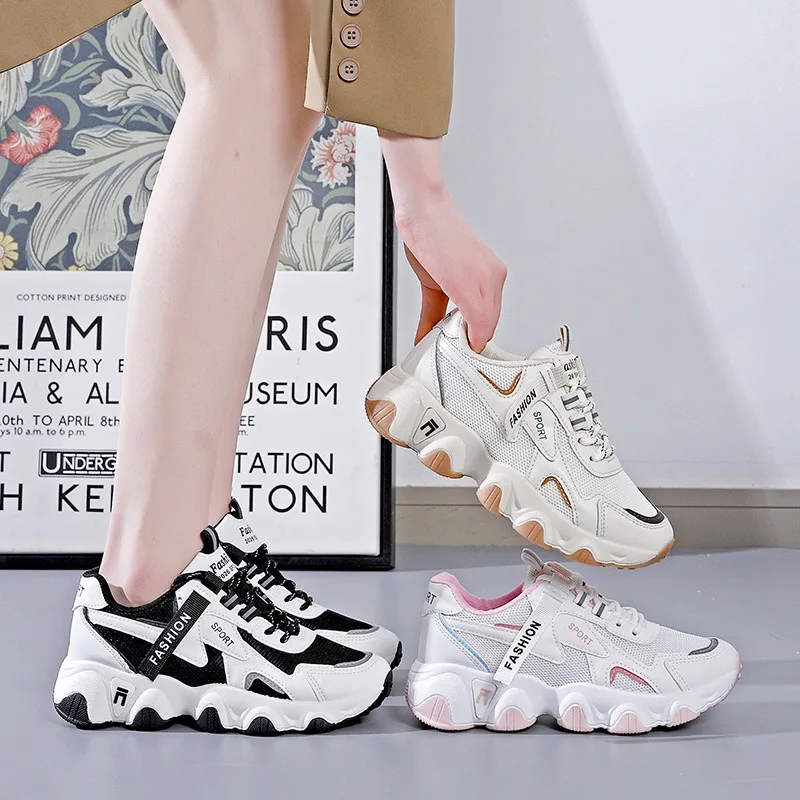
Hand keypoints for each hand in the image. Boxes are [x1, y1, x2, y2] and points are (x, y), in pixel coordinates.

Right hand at [379, 131, 506, 351]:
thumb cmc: (430, 234)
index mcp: (490, 275)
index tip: (460, 345)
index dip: (474, 336)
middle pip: (489, 326)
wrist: (422, 208)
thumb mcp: (435, 281)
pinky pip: (477, 320)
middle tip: (450, 348)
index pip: (490, 318)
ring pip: (485, 326)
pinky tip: (454, 337)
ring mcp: (486, 279)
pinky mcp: (470, 282)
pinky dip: (466, 335)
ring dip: (466, 339)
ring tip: (446, 340)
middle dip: (469, 340)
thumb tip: (430, 334)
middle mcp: (493, 276)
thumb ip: (435, 312)